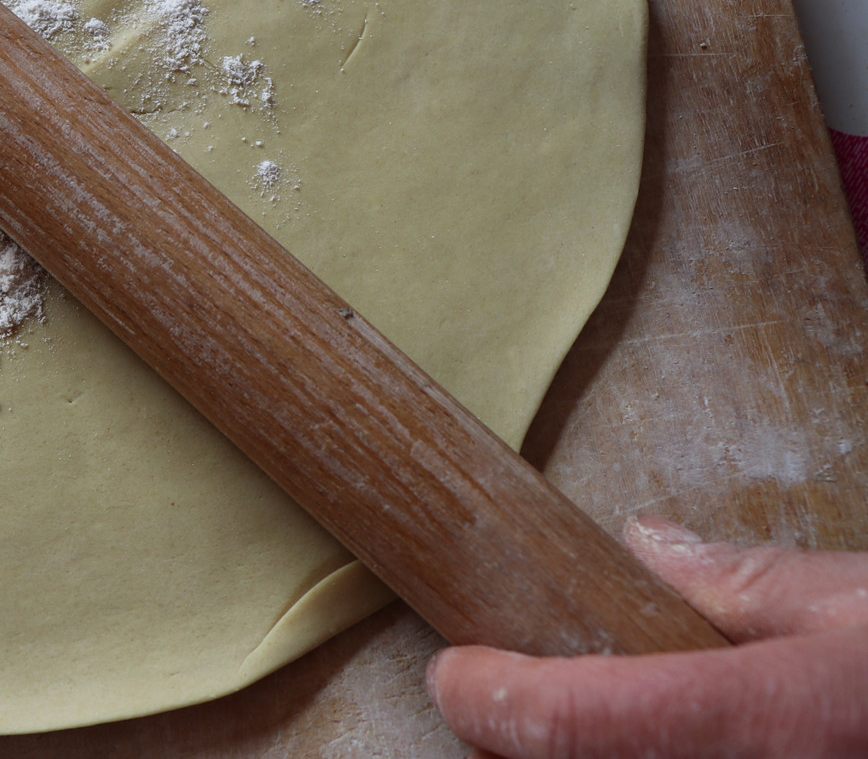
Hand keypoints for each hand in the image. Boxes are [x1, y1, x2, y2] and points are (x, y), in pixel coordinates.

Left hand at [427, 518, 867, 757]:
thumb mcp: (863, 609)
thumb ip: (750, 584)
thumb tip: (651, 546)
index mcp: (767, 723)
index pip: (578, 721)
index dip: (493, 700)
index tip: (457, 671)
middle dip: (533, 745)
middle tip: (515, 701)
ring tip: (590, 723)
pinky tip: (669, 749)